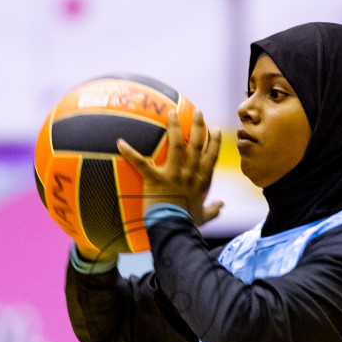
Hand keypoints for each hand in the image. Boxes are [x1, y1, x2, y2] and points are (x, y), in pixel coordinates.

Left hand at [115, 109, 223, 227]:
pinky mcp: (156, 179)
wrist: (176, 229)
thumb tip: (221, 206)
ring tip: (171, 112)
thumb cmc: (188, 223)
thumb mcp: (204, 216)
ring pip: (176, 145)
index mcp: (202, 180)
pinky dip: (129, 153)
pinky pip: (141, 163)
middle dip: (198, 125)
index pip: (211, 156)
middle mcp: (191, 173)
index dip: (214, 141)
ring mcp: (174, 174)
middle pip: (197, 144)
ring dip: (174, 127)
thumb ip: (213, 210)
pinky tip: (120, 142)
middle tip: (197, 111)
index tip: (215, 129)